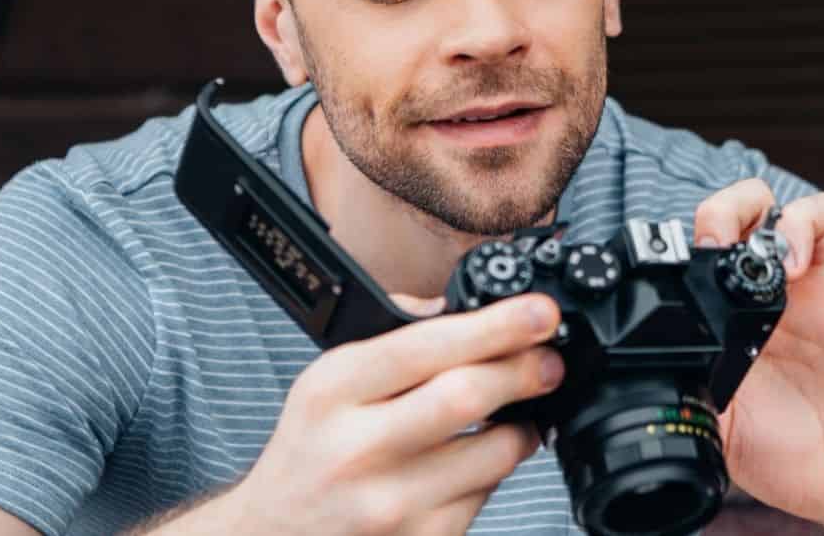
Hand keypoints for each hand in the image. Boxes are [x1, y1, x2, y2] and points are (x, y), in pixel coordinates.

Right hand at [211, 293, 564, 535]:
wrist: (273, 535)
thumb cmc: (313, 451)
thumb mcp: (327, 383)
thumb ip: (394, 339)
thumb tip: (475, 309)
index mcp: (332, 392)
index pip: (424, 347)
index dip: (495, 326)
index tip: (541, 312)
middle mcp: (355, 449)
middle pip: (465, 397)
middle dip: (525, 370)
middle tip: (551, 361)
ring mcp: (388, 504)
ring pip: (494, 452)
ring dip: (520, 428)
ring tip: (514, 415)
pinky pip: (486, 495)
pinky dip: (493, 472)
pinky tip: (473, 462)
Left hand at [693, 181, 823, 530]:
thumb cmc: (787, 453)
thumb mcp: (720, 423)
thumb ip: (692, 388)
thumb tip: (647, 374)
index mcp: (743, 309)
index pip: (721, 236)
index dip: (706, 227)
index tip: (695, 254)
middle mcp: (787, 290)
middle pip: (766, 205)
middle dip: (744, 202)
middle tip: (733, 240)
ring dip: (802, 221)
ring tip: (791, 266)